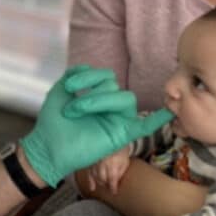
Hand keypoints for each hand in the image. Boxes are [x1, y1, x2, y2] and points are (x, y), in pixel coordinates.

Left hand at [20, 65, 172, 186]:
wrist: (47, 148)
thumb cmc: (53, 123)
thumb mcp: (60, 93)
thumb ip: (73, 76)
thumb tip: (86, 67)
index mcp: (99, 96)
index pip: (106, 76)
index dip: (89, 76)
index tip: (69, 86)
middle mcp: (110, 107)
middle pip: (115, 87)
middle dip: (91, 93)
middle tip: (71, 108)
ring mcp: (117, 121)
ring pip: (125, 99)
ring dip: (100, 100)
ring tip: (77, 110)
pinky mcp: (120, 136)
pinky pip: (144, 127)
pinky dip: (157, 120)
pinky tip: (168, 114)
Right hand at [83, 147, 132, 194]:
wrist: (111, 134)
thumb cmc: (120, 147)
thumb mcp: (125, 160)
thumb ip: (121, 171)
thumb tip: (117, 181)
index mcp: (112, 165)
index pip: (111, 181)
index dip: (113, 188)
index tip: (114, 192)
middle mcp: (102, 165)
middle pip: (102, 180)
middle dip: (106, 184)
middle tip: (109, 186)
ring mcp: (94, 162)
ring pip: (95, 177)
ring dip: (100, 182)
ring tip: (103, 183)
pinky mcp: (90, 160)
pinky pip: (88, 172)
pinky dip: (90, 181)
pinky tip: (92, 188)